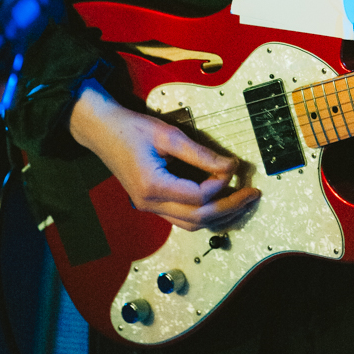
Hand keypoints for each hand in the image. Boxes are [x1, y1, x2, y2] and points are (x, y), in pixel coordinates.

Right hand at [70, 80, 260, 230]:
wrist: (100, 129)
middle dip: (230, 208)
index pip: (198, 197)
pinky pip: (182, 218)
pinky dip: (204, 214)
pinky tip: (221, 204)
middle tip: (253, 194)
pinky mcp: (151, 203)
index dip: (220, 184)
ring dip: (219, 217)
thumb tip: (230, 166)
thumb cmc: (130, 128)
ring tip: (243, 203)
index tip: (233, 166)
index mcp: (152, 187)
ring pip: (191, 225)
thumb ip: (200, 154)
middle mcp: (149, 204)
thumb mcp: (168, 135)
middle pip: (198, 218)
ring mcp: (149, 207)